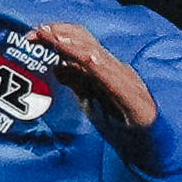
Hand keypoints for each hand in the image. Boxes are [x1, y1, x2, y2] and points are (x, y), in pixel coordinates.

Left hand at [24, 20, 157, 134]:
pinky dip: (101, 69)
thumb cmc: (122, 125)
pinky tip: (88, 61)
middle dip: (60, 35)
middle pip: (87, 44)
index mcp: (106, 69)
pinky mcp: (137, 104)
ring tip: (55, 38)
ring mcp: (128, 85)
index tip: (32, 33)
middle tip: (36, 31)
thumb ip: (77, 82)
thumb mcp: (91, 100)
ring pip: (100, 59)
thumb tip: (57, 67)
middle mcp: (117, 71)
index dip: (57, 33)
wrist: (148, 150)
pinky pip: (117, 83)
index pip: (80, 42)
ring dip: (75, 46)